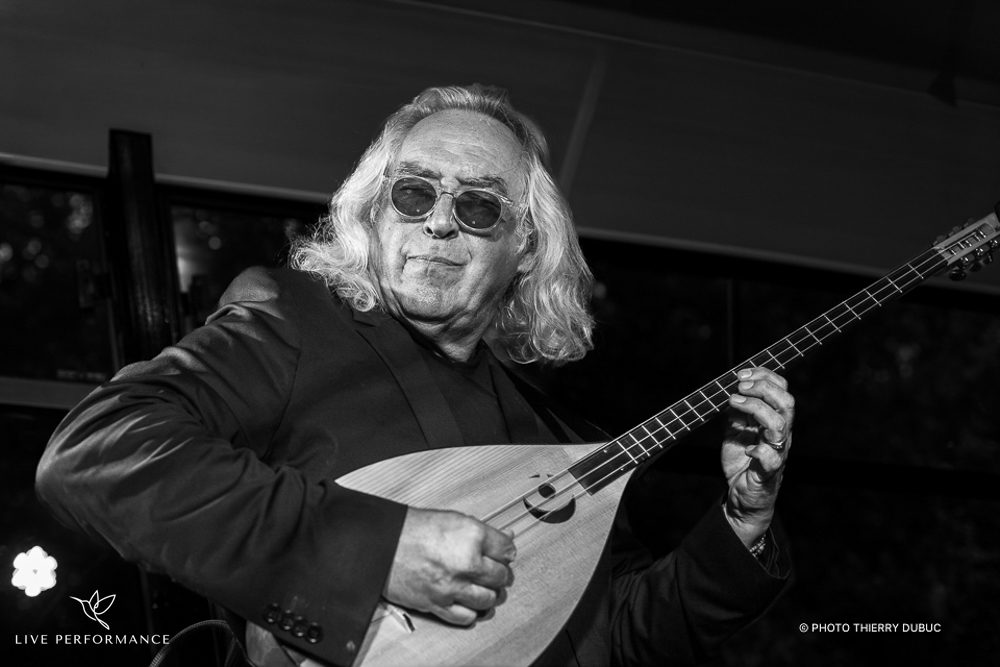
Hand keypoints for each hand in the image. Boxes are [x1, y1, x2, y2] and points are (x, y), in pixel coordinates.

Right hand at [383, 507, 515, 625]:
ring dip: (488, 593)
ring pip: (489, 599)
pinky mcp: (438, 605)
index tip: (504, 553)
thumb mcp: (453, 519)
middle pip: (501, 576)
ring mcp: (452, 587)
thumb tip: (506, 536)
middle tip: (492, 569)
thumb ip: (482, 532)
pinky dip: (472, 611)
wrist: (382, 545)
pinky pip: (467, 617)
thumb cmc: (412, 530)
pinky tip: (468, 600)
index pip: (507, 549)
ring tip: (481, 586)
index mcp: (471, 537)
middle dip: (499, 573)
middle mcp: (465, 563)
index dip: (506, 551)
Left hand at [722, 367, 793, 545]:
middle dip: (763, 387)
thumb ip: (736, 412)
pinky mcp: (768, 472)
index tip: (741, 374)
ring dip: (756, 408)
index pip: (782, 391)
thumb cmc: (742, 463)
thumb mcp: (734, 430)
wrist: (741, 497)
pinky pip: (771, 457)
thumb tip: (731, 390)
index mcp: (775, 421)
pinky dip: (758, 449)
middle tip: (739, 386)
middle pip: (786, 403)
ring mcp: (777, 453)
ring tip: (734, 403)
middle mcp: (781, 435)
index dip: (765, 376)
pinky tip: (746, 448)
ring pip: (780, 424)